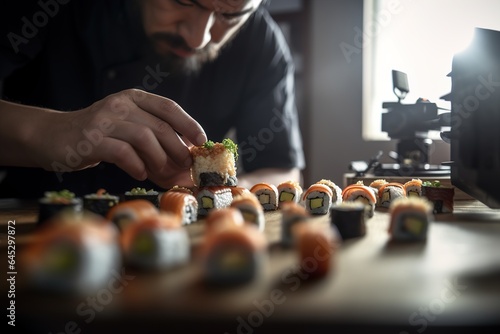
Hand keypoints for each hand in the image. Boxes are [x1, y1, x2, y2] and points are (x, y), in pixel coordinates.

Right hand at [32, 89, 205, 187]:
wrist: (53, 136)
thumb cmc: (98, 135)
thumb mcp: (126, 125)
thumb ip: (152, 133)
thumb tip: (186, 154)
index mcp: (133, 98)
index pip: (169, 107)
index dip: (189, 124)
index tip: (202, 141)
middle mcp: (120, 104)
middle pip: (161, 126)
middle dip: (178, 149)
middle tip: (184, 166)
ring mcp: (105, 120)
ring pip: (144, 138)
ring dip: (159, 160)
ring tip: (162, 172)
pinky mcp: (91, 139)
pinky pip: (123, 153)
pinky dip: (136, 165)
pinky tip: (140, 173)